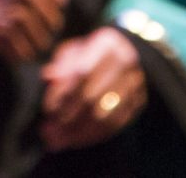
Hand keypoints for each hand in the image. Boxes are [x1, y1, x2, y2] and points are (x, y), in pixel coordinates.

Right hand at [0, 0, 72, 62]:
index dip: (49, 7)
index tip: (37, 12)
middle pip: (53, 22)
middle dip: (43, 27)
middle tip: (27, 28)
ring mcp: (13, 15)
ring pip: (41, 42)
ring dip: (31, 43)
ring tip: (16, 38)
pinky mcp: (1, 37)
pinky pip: (23, 55)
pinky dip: (17, 55)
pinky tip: (6, 46)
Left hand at [38, 26, 147, 151]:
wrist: (123, 56)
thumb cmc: (90, 54)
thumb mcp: (73, 51)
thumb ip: (60, 64)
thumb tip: (48, 76)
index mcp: (107, 43)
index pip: (82, 72)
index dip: (62, 93)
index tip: (47, 109)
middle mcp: (125, 62)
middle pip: (92, 97)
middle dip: (67, 118)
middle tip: (48, 132)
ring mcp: (135, 84)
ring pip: (104, 116)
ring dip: (78, 132)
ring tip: (57, 141)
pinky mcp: (138, 102)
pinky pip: (115, 125)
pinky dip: (92, 136)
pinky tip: (75, 141)